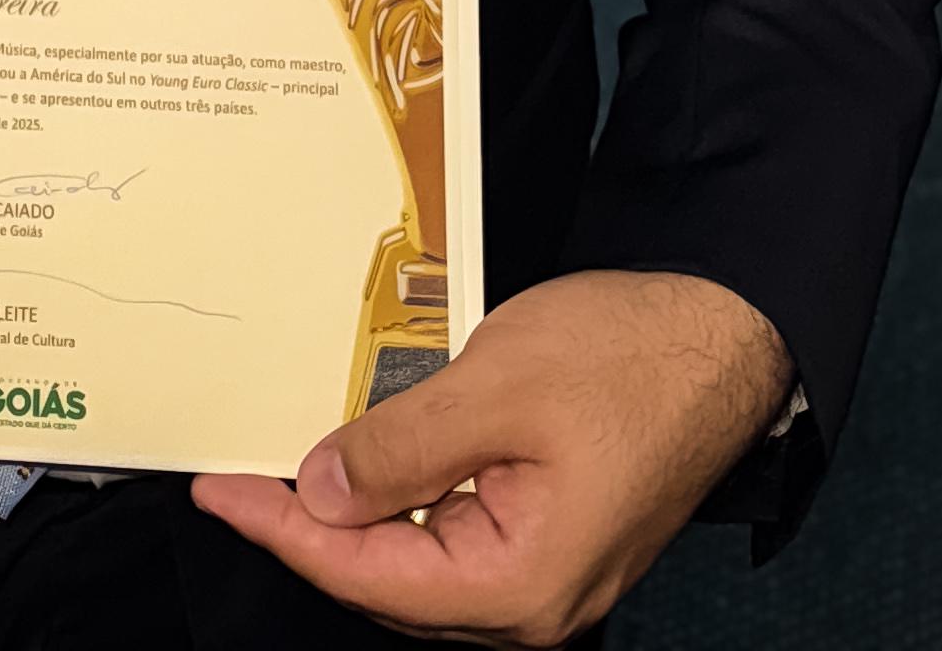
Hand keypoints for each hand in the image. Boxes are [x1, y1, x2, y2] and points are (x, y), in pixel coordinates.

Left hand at [194, 269, 791, 640]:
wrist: (721, 338)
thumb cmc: (629, 358)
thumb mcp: (496, 385)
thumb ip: (400, 448)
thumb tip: (318, 495)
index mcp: (522, 585)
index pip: (366, 575)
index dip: (282, 531)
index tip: (219, 492)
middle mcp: (535, 604)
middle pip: (388, 583)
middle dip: (311, 530)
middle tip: (241, 474)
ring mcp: (548, 576)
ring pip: (419, 564)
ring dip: (357, 517)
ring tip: (291, 464)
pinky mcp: (553, 539)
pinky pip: (455, 537)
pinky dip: (404, 503)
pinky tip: (371, 461)